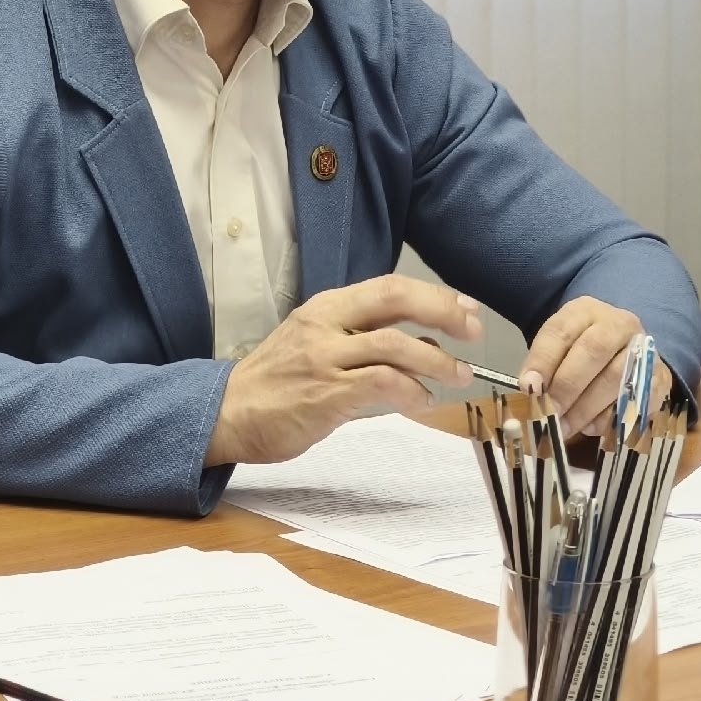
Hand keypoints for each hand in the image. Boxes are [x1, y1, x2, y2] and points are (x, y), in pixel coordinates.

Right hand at [207, 276, 479, 467]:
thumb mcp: (319, 348)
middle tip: (473, 331)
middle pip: (394, 300)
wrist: (226, 413)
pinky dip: (410, 391)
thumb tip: (425, 347)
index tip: (466, 309)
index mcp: (326, 308)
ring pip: (393, 344)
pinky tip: (422, 402)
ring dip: (435, 360)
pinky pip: (380, 384)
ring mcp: (324, 358)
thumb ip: (367, 344)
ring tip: (458, 375)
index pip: (388, 286)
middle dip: (443, 311)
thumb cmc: (276, 385)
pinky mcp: (324, 395)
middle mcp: (325, 324)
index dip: (434, 294)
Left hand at [521, 297, 668, 437]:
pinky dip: (611, 418)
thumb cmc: (581, 352)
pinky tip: (592, 427)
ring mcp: (644, 350)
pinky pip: (636, 401)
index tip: (529, 387)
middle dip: (568, 386)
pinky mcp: (660, 378)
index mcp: (586, 311)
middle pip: (594, 350)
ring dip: (586, 408)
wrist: (624, 352)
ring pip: (617, 378)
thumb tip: (532, 392)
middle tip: (550, 413)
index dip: (544, 360)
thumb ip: (544, 366)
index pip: (562, 330)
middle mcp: (620, 324)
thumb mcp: (558, 348)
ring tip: (565, 427)